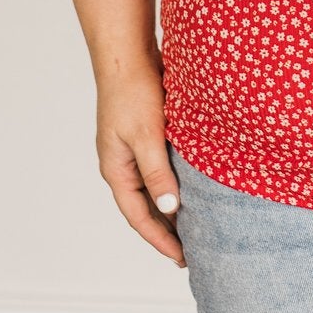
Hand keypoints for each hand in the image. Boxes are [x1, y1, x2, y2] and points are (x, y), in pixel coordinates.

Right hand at [96, 61, 185, 267]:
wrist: (127, 53)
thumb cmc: (134, 92)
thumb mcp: (148, 136)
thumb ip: (158, 174)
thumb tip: (170, 210)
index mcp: (116, 170)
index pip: (139, 217)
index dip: (160, 240)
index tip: (182, 258)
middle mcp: (122, 164)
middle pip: (145, 207)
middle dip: (166, 230)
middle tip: (192, 251)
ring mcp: (131, 150)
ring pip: (154, 188)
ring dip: (171, 207)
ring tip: (196, 227)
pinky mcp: (145, 135)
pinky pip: (160, 168)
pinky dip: (175, 182)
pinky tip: (193, 187)